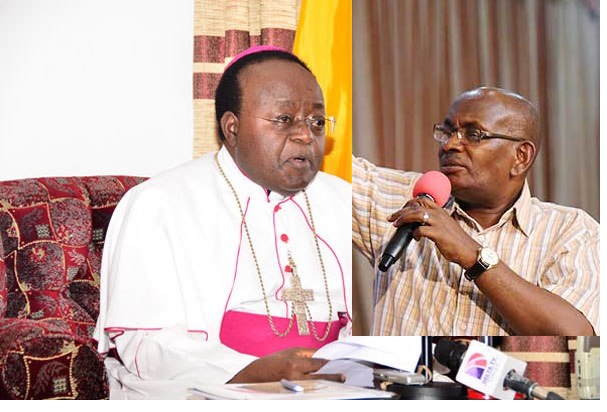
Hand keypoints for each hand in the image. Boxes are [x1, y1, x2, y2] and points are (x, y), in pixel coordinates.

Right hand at [228, 347, 344, 383]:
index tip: (335, 363)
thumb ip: (306, 353)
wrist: (253, 377)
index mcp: (294, 363)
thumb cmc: (271, 363)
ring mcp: (293, 388)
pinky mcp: (291, 394)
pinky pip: (307, 390)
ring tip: (335, 382)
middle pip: (319, 378)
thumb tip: (321, 355)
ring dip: (325, 383)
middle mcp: (295, 377)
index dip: (327, 363)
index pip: (317, 364)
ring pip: (315, 385)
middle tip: (342, 377)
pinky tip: (321, 386)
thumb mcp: (288, 352)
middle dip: (332, 377)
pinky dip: (315, 387)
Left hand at [387, 197, 478, 268]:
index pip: (422, 199)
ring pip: (416, 214)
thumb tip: (416, 224)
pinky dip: (414, 233)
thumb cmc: (455, 240)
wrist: (469, 251)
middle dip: (401, 211)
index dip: (409, 203)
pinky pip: (421, 229)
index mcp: (440, 210)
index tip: (401, 210)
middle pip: (415, 205)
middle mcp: (439, 214)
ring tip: (396, 224)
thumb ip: (432, 221)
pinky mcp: (438, 234)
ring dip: (403, 219)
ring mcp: (439, 223)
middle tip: (391, 218)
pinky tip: (415, 237)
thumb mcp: (444, 225)